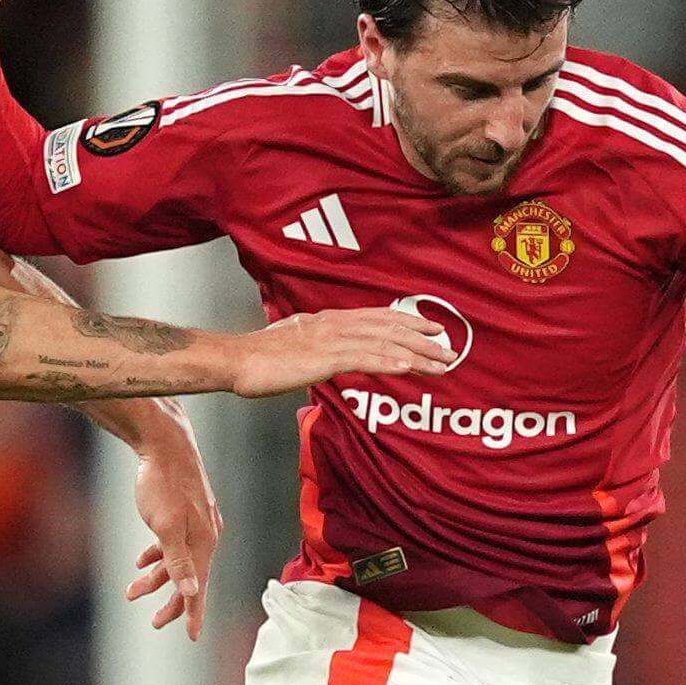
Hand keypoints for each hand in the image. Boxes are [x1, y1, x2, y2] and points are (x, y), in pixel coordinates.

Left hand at [125, 422, 221, 638]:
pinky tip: (142, 560)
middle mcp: (206, 536)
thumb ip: (178, 562)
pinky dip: (158, 555)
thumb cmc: (163, 484)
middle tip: (153, 622)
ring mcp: (197, 523)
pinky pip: (174, 544)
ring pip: (178, 561)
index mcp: (204, 543)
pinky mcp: (186, 513)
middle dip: (170, 602)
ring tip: (131, 591)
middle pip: (190, 579)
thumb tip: (191, 593)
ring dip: (156, 578)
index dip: (194, 613)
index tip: (192, 637)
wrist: (165, 444)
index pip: (200, 588)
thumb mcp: (166, 526)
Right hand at [229, 305, 457, 397]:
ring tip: (441, 362)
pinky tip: (409, 367)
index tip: (431, 328)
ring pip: (384, 342)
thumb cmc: (258, 357)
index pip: (377, 317)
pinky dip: (390, 361)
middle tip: (449, 348)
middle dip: (423, 338)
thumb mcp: (293, 344)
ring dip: (417, 353)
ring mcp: (331, 340)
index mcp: (328, 320)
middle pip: (389, 327)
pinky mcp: (324, 358)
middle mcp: (335, 324)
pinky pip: (364, 359)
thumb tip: (325, 352)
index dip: (408, 322)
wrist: (236, 360)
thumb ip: (315, 344)